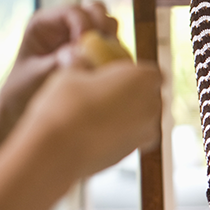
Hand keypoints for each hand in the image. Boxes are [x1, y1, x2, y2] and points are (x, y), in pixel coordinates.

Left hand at [0, 3, 119, 160]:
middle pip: (95, 9)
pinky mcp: (94, 49)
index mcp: (44, 23)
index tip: (85, 47)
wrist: (24, 108)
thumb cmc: (22, 91)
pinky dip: (115, 50)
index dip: (83, 25)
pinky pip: (113, 41)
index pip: (72, 11)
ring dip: (111, 38)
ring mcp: (81, 35)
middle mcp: (65, 24)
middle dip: (102, 27)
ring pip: (108, 22)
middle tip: (101, 49)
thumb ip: (58, 62)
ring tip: (103, 59)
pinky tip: (108, 66)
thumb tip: (82, 50)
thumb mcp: (36, 77)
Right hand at [19, 59, 162, 177]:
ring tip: (97, 115)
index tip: (118, 75)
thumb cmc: (65, 105)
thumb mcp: (71, 74)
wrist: (57, 150)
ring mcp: (145, 131)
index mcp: (144, 78)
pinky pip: (130, 138)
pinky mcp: (132, 152)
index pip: (152, 72)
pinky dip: (119, 135)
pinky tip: (94, 133)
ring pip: (142, 119)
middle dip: (134, 95)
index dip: (136, 74)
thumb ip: (83, 65)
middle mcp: (152, 105)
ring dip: (128, 116)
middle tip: (106, 95)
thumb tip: (79, 56)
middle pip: (150, 96)